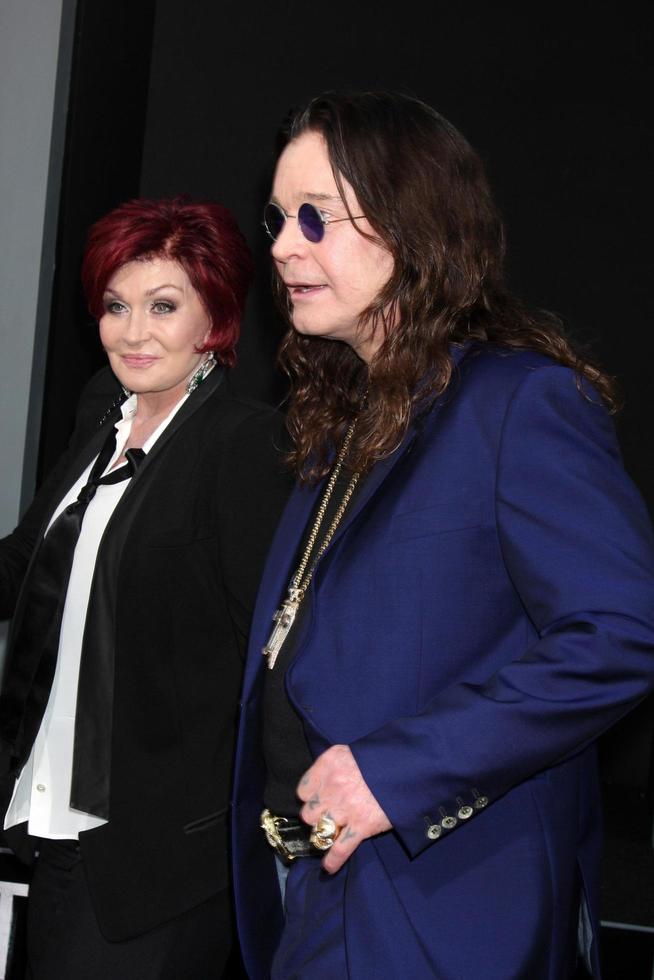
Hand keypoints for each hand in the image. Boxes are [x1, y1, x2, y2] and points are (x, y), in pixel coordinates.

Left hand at [297, 744, 391, 872]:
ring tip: (329, 836)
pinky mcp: (361, 825)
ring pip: (320, 830)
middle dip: (316, 816)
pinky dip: (333, 860)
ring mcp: (346, 808)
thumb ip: (332, 765)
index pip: (303, 790)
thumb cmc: (380, 758)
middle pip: (309, 813)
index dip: (310, 797)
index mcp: (329, 765)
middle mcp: (333, 787)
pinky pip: (340, 848)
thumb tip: (321, 783)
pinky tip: (329, 867)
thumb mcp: (350, 752)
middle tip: (326, 816)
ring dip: (324, 835)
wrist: (408, 767)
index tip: (317, 799)